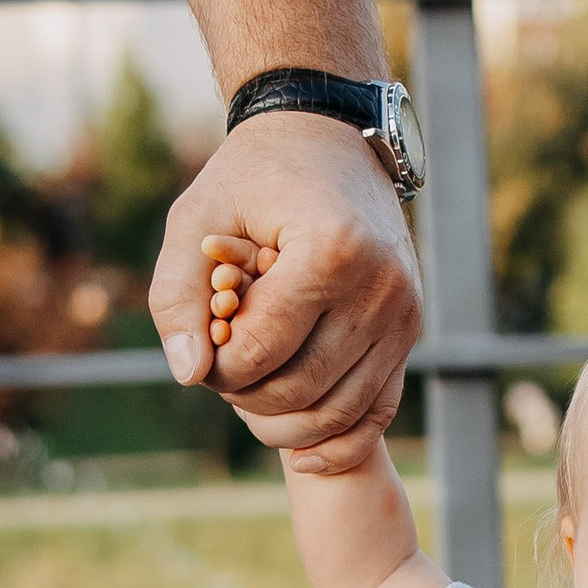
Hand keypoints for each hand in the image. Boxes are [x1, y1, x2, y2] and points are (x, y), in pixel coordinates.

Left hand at [152, 111, 421, 473]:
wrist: (328, 137)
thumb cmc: (253, 176)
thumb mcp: (196, 220)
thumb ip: (178, 298)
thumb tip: (188, 375)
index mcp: (329, 253)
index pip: (260, 351)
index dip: (217, 366)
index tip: (201, 345)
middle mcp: (378, 288)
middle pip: (298, 390)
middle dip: (246, 395)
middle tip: (220, 370)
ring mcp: (403, 314)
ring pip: (337, 412)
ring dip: (283, 422)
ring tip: (249, 392)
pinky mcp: (409, 331)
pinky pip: (376, 412)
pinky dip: (336, 440)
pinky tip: (298, 450)